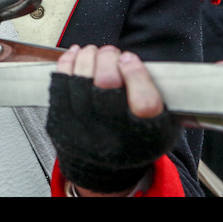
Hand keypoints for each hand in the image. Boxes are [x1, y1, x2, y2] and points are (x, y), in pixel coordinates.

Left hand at [47, 44, 179, 195]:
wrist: (104, 170)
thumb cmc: (134, 139)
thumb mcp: (161, 127)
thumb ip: (161, 99)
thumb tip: (152, 67)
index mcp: (143, 133)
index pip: (144, 101)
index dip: (136, 73)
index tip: (130, 58)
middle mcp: (111, 132)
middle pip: (106, 82)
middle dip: (108, 58)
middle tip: (112, 53)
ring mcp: (83, 126)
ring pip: (81, 78)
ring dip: (89, 56)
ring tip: (95, 52)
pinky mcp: (61, 120)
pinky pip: (60, 82)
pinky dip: (68, 62)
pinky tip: (76, 53)